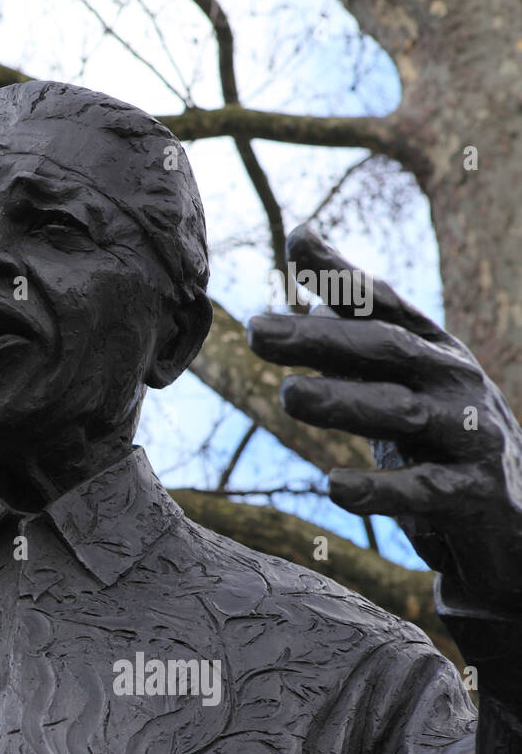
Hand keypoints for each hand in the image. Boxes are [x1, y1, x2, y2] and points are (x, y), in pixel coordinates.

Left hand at [248, 225, 521, 609]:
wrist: (509, 512)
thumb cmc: (439, 438)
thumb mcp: (400, 381)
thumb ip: (355, 338)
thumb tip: (306, 290)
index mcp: (431, 348)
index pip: (384, 303)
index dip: (343, 273)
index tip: (296, 241)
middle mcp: (454, 379)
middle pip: (385, 348)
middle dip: (320, 338)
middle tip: (256, 330)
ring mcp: (468, 434)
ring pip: (402, 412)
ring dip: (342, 402)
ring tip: (288, 395)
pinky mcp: (471, 492)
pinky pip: (421, 490)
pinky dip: (377, 488)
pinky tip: (334, 485)